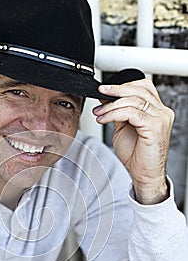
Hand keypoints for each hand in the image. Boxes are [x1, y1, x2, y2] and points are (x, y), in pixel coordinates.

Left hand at [93, 79, 173, 204]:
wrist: (143, 174)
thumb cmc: (136, 155)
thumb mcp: (123, 127)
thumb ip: (118, 112)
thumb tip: (106, 97)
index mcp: (156, 110)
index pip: (143, 87)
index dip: (123, 86)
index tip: (105, 89)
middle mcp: (162, 112)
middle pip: (139, 90)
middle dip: (116, 91)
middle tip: (100, 93)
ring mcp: (160, 118)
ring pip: (133, 101)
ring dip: (111, 105)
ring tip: (99, 112)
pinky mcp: (155, 127)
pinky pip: (132, 113)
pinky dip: (114, 114)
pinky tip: (104, 119)